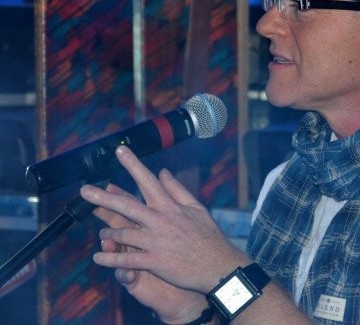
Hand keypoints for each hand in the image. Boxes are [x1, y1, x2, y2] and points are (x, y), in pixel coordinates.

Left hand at [80, 146, 249, 315]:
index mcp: (170, 206)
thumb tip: (162, 172)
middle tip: (85, 190)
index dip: (132, 164)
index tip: (119, 151)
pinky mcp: (154, 262)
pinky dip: (110, 259)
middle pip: (126, 205)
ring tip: (102, 233)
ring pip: (123, 234)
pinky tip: (98, 258)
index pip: (147, 180)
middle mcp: (160, 220)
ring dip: (108, 233)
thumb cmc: (208, 236)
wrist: (218, 265)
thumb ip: (177, 189)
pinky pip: (126, 260)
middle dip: (103, 198)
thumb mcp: (197, 208)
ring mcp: (155, 241)